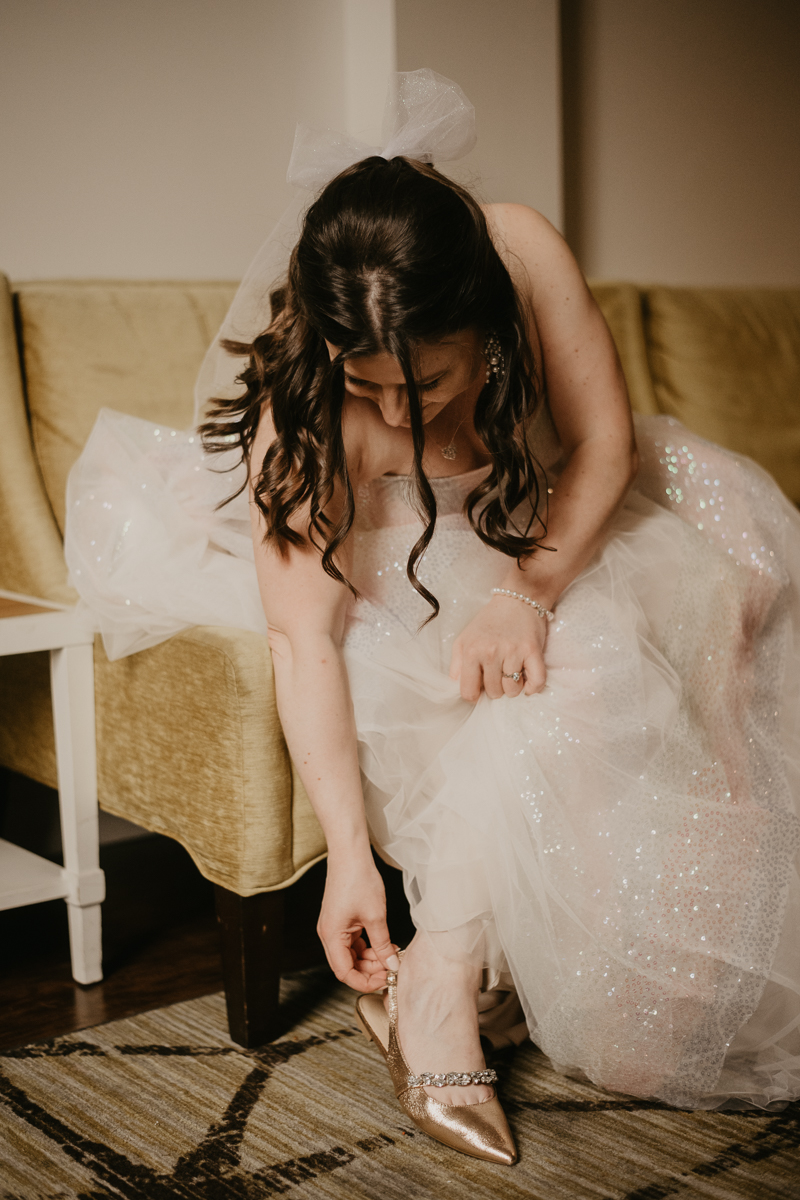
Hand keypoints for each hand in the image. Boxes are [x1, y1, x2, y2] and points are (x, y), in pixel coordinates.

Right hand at [317, 855, 399, 991]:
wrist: (350, 854)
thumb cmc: (359, 879)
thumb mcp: (376, 916)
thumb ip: (383, 945)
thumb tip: (391, 965)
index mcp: (331, 936)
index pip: (344, 973)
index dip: (364, 982)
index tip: (384, 980)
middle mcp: (328, 934)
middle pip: (346, 966)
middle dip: (369, 971)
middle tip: (391, 968)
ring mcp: (333, 927)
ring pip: (350, 955)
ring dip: (369, 959)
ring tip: (390, 955)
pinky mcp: (340, 920)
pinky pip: (352, 943)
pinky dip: (367, 947)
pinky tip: (384, 945)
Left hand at [449, 593, 547, 700]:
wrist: (517, 600)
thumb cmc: (489, 622)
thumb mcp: (464, 639)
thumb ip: (457, 665)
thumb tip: (456, 686)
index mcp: (472, 651)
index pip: (468, 692)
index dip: (474, 695)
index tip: (480, 688)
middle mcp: (491, 652)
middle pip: (494, 693)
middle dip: (495, 688)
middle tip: (498, 674)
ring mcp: (513, 652)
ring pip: (513, 690)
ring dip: (513, 687)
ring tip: (512, 674)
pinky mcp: (533, 651)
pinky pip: (536, 681)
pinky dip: (532, 687)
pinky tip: (527, 681)